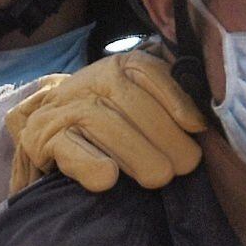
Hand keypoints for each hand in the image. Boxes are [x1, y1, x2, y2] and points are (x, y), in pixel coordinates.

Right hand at [6, 49, 205, 193]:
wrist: (51, 133)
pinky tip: (110, 177)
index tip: (196, 127)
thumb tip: (203, 125)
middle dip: (162, 135)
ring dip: (136, 153)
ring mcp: (62, 109)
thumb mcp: (141, 106)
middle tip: (183, 166)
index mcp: (117, 69)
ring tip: (160, 177)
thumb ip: (171, 104)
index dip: (175, 98)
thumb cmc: (114, 125)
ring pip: (100, 121)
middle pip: (128, 100)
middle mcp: (87, 82)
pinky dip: (90, 164)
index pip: (147, 71)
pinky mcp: (42, 139)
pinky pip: (68, 149)